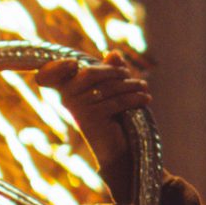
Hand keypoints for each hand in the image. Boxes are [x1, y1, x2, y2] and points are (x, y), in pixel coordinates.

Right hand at [37, 54, 151, 187]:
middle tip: (134, 78)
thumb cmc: (111, 118)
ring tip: (145, 88)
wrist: (115, 150)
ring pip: (109, 88)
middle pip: (92, 73)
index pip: (58, 70)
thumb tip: (114, 53)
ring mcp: (77, 107)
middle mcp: (66, 98)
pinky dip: (135, 98)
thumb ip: (110, 71)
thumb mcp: (110, 92)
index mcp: (64, 89)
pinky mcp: (91, 117)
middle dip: (116, 73)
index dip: (59, 66)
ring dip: (131, 86)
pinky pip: (117, 101)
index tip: (72, 64)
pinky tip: (147, 99)